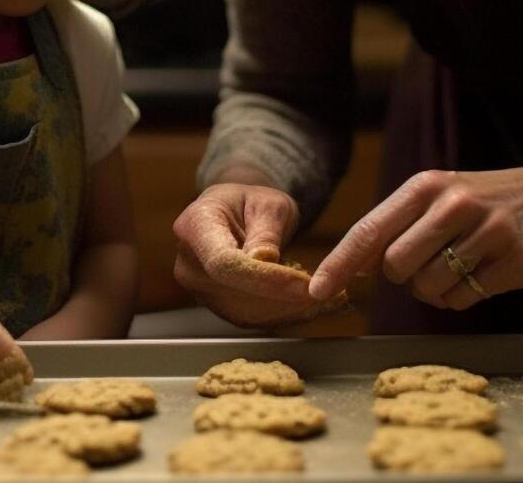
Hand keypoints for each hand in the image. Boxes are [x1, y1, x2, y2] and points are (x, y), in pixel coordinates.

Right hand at [172, 182, 320, 327]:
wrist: (237, 216)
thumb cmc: (253, 203)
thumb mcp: (268, 204)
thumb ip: (266, 231)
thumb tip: (263, 259)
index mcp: (195, 225)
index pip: (225, 262)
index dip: (264, 279)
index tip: (305, 285)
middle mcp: (188, 262)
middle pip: (235, 291)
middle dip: (286, 297)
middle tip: (334, 293)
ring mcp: (199, 289)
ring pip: (246, 312)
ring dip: (290, 310)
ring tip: (330, 300)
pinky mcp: (217, 306)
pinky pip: (251, 319)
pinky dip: (285, 316)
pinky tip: (311, 306)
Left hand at [309, 163, 522, 310]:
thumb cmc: (482, 201)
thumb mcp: (439, 195)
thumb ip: (398, 224)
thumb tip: (352, 266)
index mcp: (426, 186)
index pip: (369, 231)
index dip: (340, 264)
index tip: (317, 290)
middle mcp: (453, 205)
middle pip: (396, 268)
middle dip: (404, 277)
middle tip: (429, 260)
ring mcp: (486, 232)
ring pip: (429, 289)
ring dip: (436, 289)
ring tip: (460, 264)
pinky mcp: (512, 261)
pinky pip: (464, 300)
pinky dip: (464, 295)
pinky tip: (482, 271)